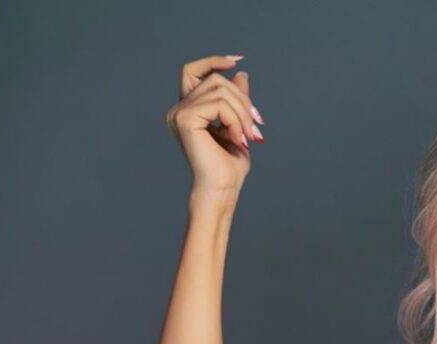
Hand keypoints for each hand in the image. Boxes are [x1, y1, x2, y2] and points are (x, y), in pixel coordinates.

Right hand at [164, 54, 264, 196]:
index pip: (193, 71)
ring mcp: (179, 113)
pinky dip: (236, 120)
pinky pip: (219, 105)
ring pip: (220, 91)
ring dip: (243, 113)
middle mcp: (179, 109)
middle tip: (257, 125)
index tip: (237, 61)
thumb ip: (235, 101)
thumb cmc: (230, 164)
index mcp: (188, 109)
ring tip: (249, 136)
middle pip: (215, 80)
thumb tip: (240, 74)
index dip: (213, 61)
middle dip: (243, 99)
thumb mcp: (238, 125)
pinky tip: (238, 139)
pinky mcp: (185, 120)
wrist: (223, 188)